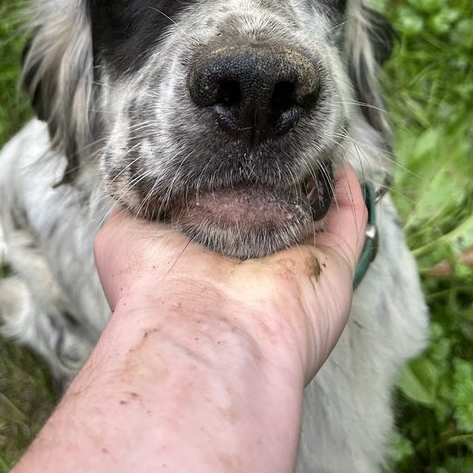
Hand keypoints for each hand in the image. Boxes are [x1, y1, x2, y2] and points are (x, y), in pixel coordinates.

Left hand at [93, 165, 367, 385]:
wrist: (204, 333)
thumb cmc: (156, 291)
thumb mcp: (123, 236)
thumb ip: (133, 204)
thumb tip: (137, 183)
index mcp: (206, 259)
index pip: (222, 214)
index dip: (224, 182)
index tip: (223, 145)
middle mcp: (250, 264)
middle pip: (269, 211)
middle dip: (270, 177)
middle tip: (268, 139)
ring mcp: (292, 265)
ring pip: (312, 213)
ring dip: (311, 179)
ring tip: (305, 141)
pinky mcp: (331, 265)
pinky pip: (347, 221)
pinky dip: (349, 192)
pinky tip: (340, 163)